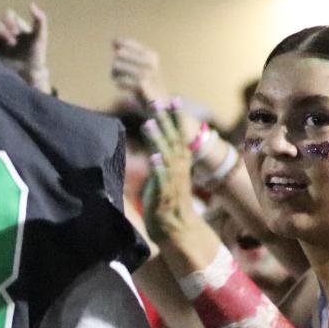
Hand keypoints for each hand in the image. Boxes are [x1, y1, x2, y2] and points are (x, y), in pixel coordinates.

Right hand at [0, 4, 50, 93]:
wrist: (28, 79)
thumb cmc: (36, 58)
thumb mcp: (41, 38)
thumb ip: (40, 20)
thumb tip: (31, 4)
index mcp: (16, 28)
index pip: (8, 15)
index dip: (10, 20)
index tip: (16, 32)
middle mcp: (4, 34)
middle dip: (3, 30)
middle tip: (12, 42)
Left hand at [111, 37, 168, 106]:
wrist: (160, 102)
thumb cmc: (149, 83)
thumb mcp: (142, 66)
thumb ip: (129, 53)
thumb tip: (114, 40)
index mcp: (151, 54)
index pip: (128, 43)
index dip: (119, 43)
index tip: (114, 45)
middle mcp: (150, 61)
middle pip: (120, 53)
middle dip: (116, 64)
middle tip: (119, 73)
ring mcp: (146, 72)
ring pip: (117, 65)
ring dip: (115, 74)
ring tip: (121, 80)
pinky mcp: (141, 84)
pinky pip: (120, 80)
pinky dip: (119, 83)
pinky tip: (123, 87)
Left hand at [139, 105, 215, 265]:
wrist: (175, 227)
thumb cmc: (167, 200)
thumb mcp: (164, 175)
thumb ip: (161, 159)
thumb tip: (154, 146)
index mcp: (180, 162)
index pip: (179, 135)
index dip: (176, 118)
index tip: (173, 99)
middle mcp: (178, 168)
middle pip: (173, 139)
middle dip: (165, 120)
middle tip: (157, 101)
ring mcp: (172, 180)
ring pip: (166, 155)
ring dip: (158, 139)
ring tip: (149, 122)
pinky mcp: (164, 194)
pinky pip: (162, 179)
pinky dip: (158, 168)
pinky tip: (153, 157)